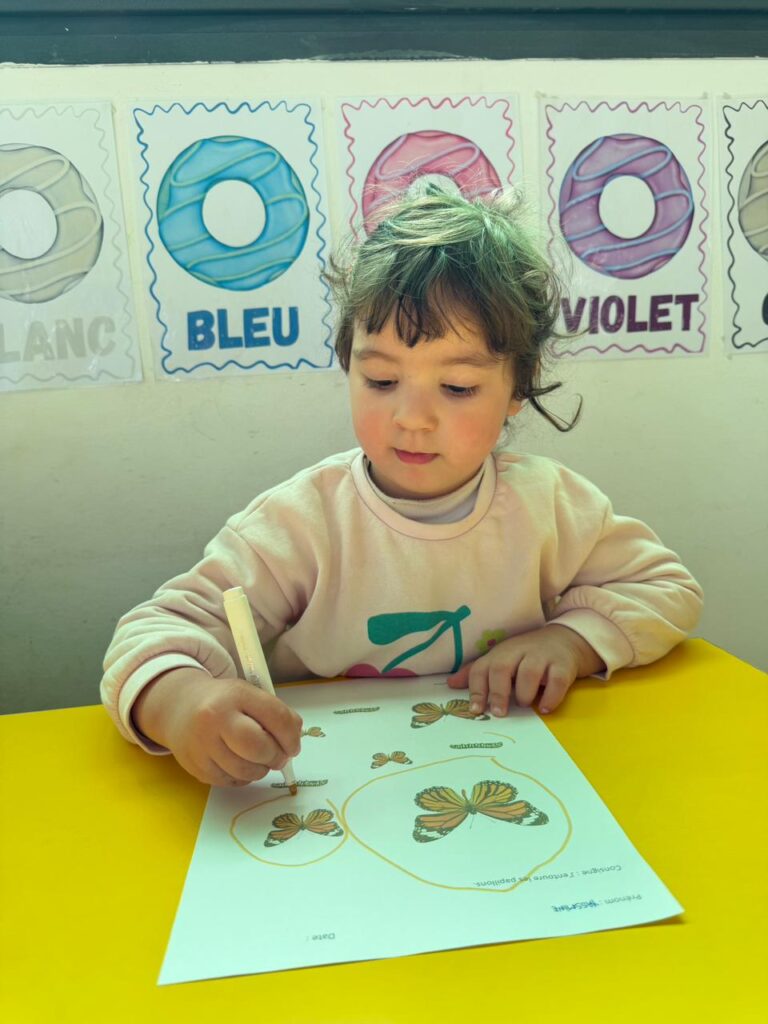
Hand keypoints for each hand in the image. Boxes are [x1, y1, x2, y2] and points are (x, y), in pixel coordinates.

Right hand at [131, 667, 302, 786]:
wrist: (179, 707)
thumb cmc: (224, 702)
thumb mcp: (248, 696)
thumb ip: (274, 715)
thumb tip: (292, 745)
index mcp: (237, 694)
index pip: (277, 717)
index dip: (292, 737)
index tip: (293, 745)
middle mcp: (216, 717)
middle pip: (258, 747)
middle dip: (276, 757)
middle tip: (278, 757)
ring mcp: (202, 744)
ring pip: (245, 771)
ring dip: (259, 770)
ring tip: (256, 759)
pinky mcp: (195, 766)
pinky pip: (230, 782)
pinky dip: (241, 777)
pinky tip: (238, 763)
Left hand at [446, 624, 603, 715]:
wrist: (564, 640)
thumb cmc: (526, 655)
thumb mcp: (501, 659)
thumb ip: (478, 673)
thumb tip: (450, 683)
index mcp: (501, 652)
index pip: (482, 668)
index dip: (476, 689)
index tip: (475, 710)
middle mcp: (519, 651)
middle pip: (502, 667)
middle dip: (498, 693)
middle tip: (499, 713)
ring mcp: (542, 656)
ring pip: (529, 672)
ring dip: (524, 693)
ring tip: (525, 704)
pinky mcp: (563, 665)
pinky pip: (556, 681)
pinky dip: (550, 697)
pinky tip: (544, 708)